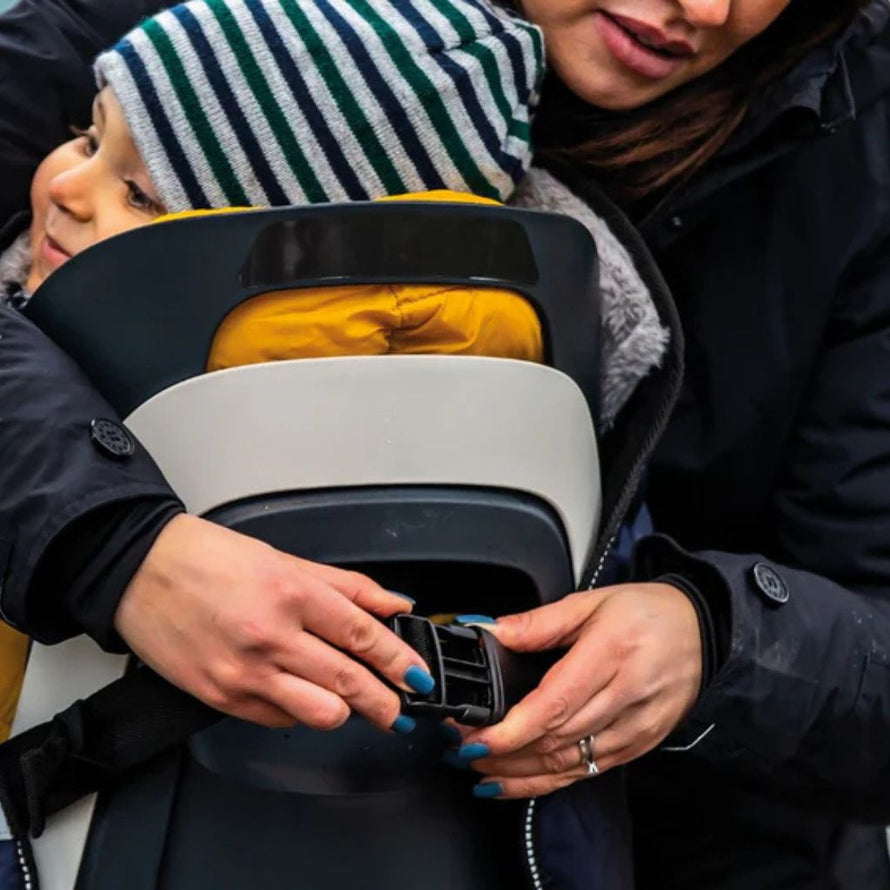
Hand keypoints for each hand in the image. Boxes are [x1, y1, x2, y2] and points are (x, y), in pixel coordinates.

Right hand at [114, 514, 430, 731]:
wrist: (139, 572)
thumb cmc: (209, 559)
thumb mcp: (286, 560)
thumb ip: (347, 586)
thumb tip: (394, 604)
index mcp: (290, 594)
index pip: (362, 634)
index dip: (399, 660)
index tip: (418, 676)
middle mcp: (269, 637)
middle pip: (348, 682)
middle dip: (386, 701)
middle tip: (400, 707)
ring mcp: (244, 673)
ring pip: (320, 713)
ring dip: (346, 711)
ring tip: (352, 701)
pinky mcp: (221, 699)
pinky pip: (279, 720)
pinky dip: (299, 712)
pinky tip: (299, 693)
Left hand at [454, 584, 701, 798]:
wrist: (702, 631)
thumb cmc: (647, 612)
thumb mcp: (590, 602)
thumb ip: (537, 622)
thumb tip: (490, 632)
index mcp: (610, 654)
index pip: (554, 705)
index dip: (511, 730)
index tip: (475, 737)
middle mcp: (625, 696)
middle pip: (556, 739)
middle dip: (503, 751)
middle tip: (460, 748)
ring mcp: (635, 728)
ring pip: (569, 763)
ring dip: (519, 773)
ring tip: (478, 769)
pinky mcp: (639, 746)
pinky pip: (587, 772)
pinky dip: (547, 782)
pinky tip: (515, 783)